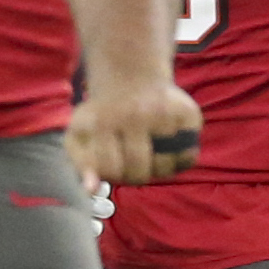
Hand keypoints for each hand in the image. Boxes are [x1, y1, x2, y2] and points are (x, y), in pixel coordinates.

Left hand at [66, 76, 202, 189]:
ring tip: (149, 156)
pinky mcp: (188, 114)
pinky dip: (179, 161)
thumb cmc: (101, 116)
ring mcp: (164, 114)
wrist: (130, 77)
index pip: (110, 171)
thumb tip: (91, 191)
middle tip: (131, 163)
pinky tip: (167, 150)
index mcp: (103, 122)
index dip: (111, 175)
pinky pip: (188, 157)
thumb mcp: (80, 135)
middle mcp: (134, 116)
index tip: (111, 165)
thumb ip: (81, 164)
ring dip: (157, 171)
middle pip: (139, 173)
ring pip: (165, 168)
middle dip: (134, 176)